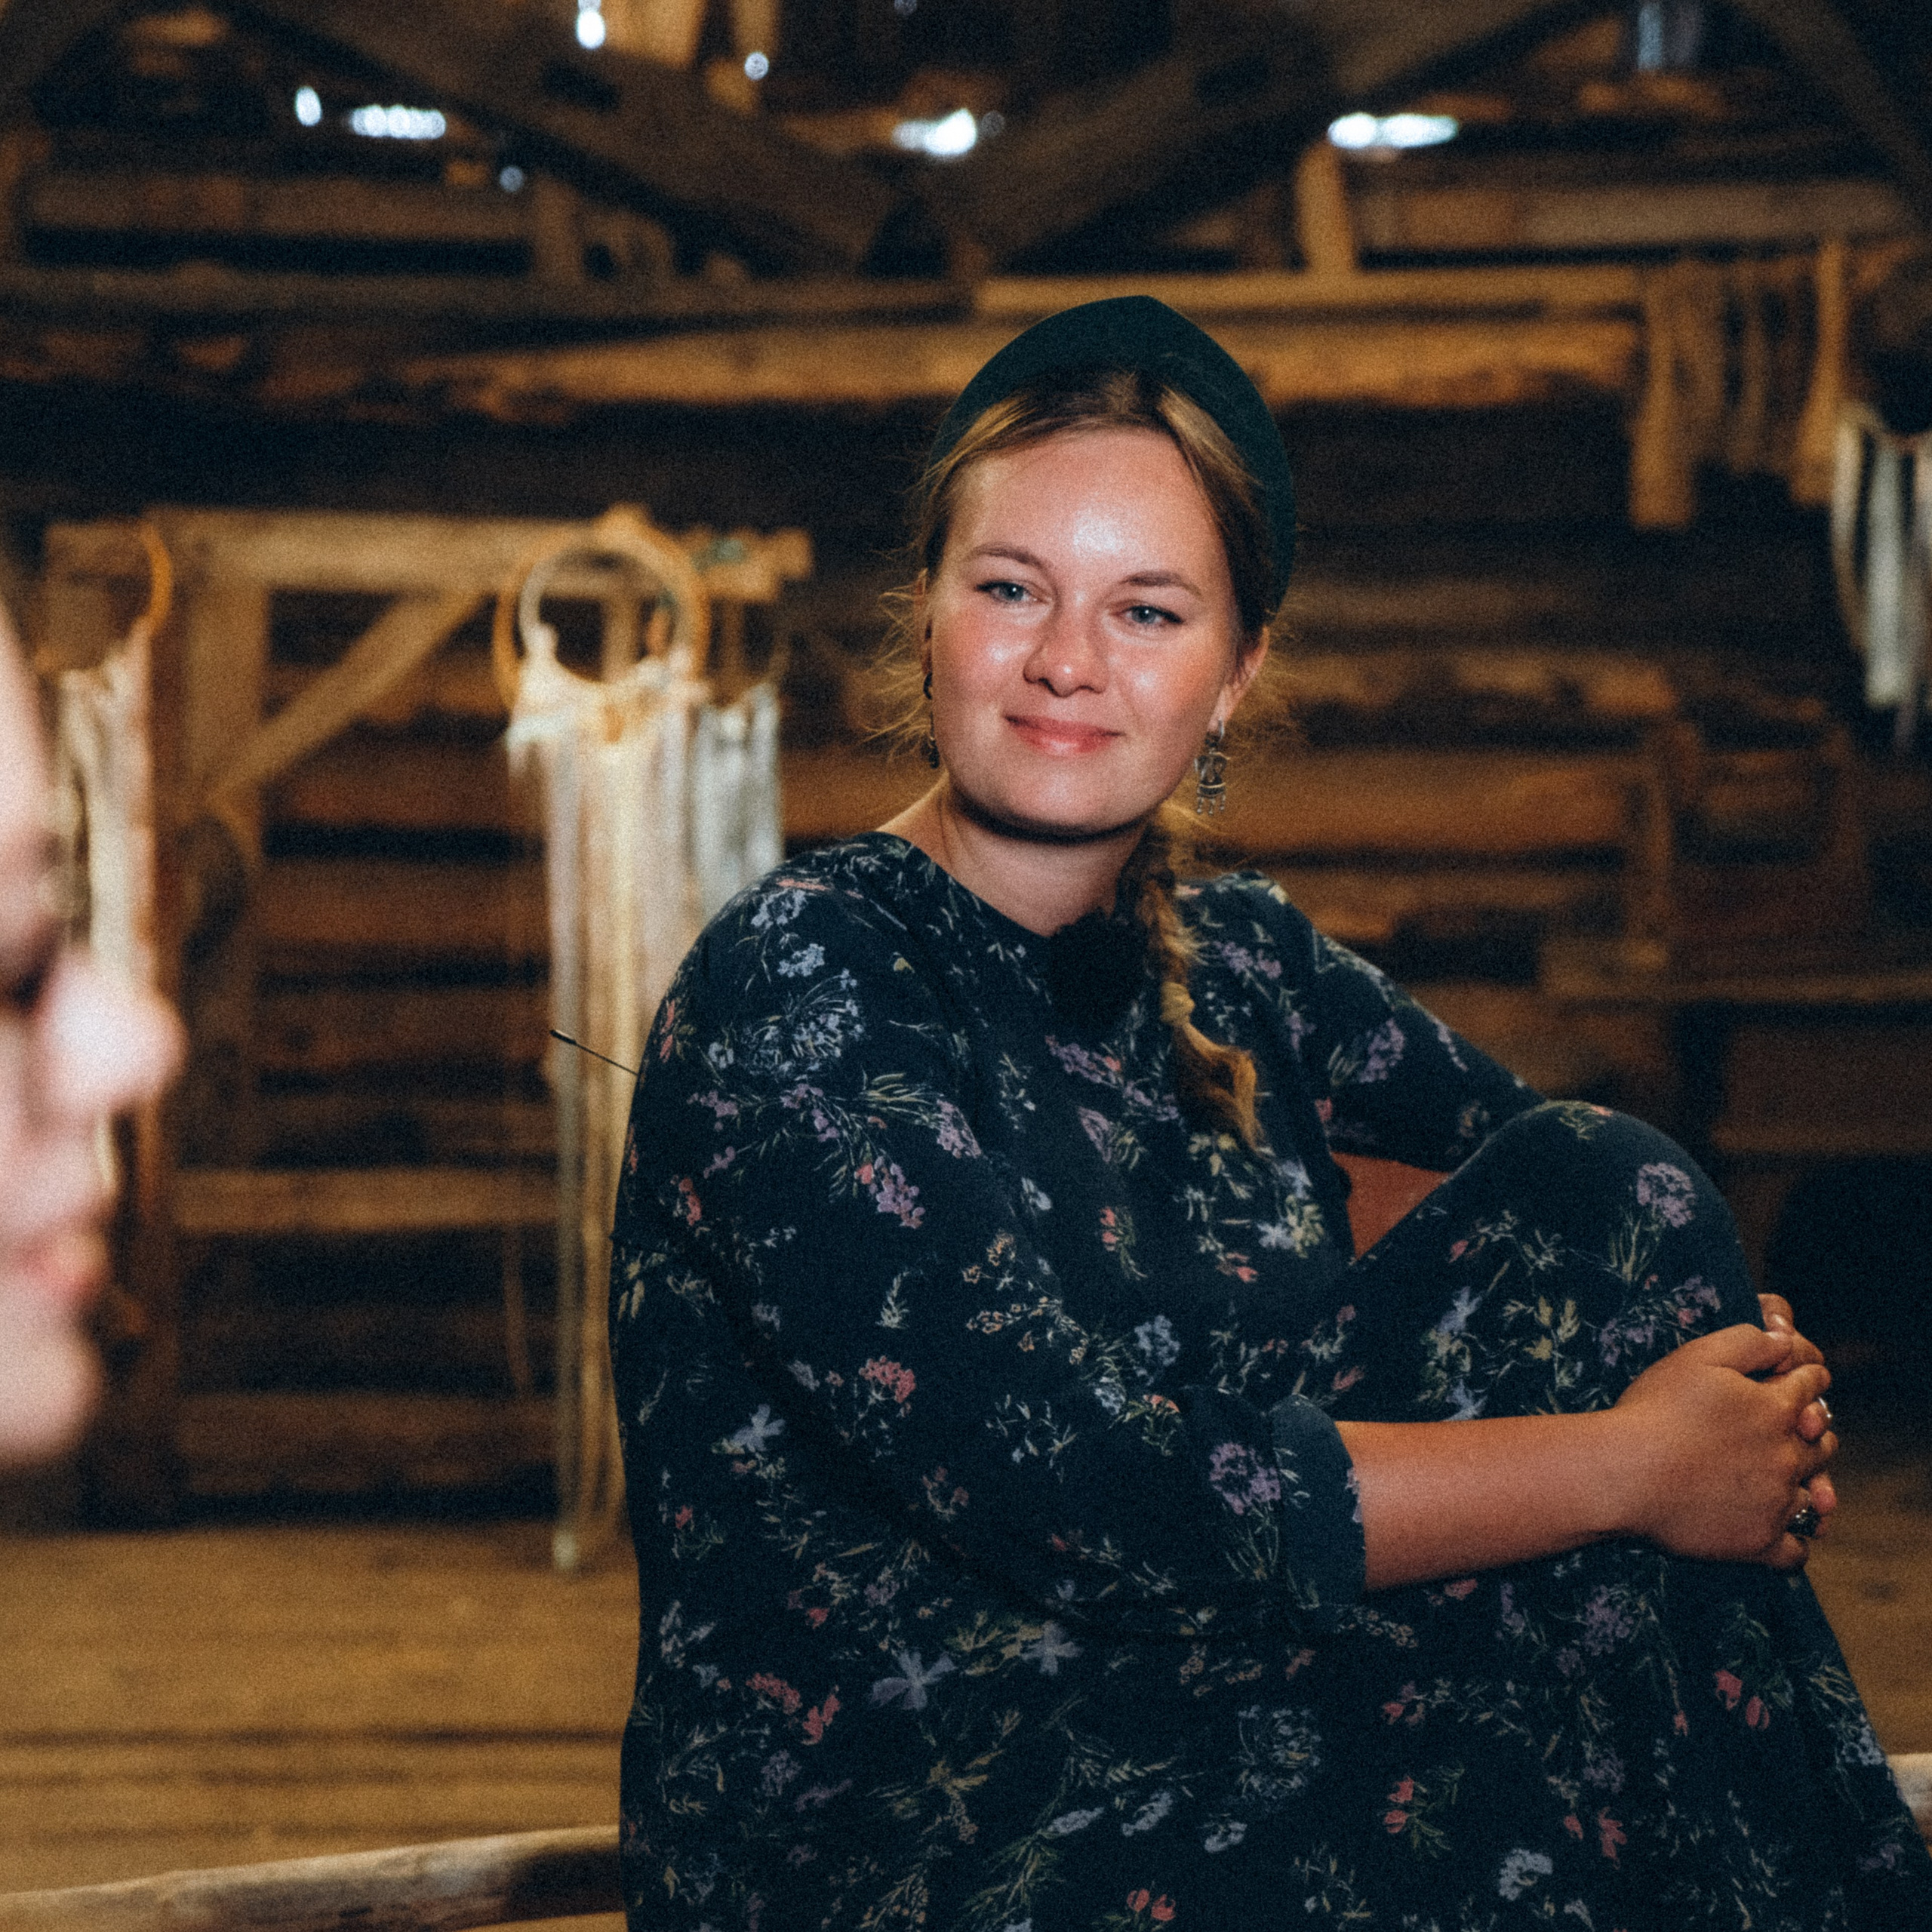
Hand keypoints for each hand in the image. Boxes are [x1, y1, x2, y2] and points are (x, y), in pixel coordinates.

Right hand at [1611, 1324, 1835, 1569]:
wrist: (1624, 1473)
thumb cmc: (1655, 1410)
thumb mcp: (1698, 1356)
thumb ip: (1749, 1342)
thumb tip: (1784, 1340)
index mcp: (1775, 1408)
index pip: (1813, 1385)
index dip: (1808, 1377)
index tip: (1799, 1378)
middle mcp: (1786, 1457)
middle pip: (1823, 1442)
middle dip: (1813, 1431)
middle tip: (1794, 1429)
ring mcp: (1775, 1503)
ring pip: (1813, 1496)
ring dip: (1805, 1484)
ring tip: (1782, 1480)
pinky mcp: (1758, 1542)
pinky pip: (1795, 1552)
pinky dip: (1792, 1542)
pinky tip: (1775, 1528)